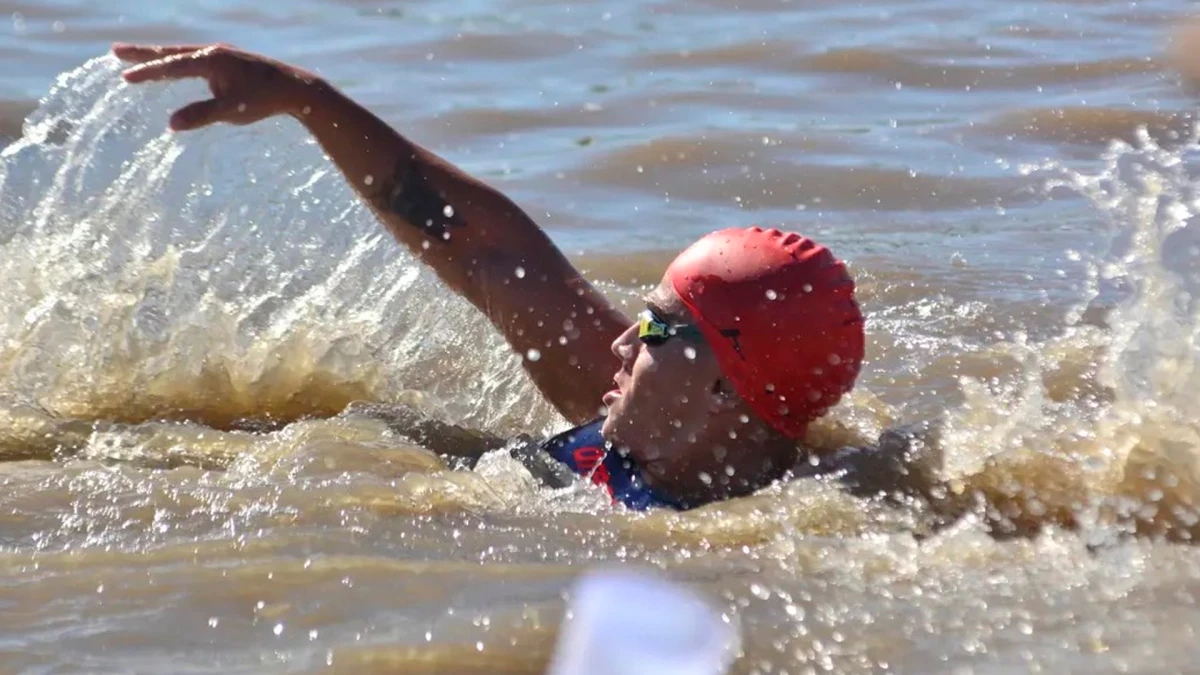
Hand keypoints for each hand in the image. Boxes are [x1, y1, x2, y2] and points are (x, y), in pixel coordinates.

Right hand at [113, 43, 322, 130]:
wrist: (295, 89)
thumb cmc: (265, 98)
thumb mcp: (233, 109)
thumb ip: (202, 114)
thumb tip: (171, 124)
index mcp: (211, 59)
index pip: (172, 65)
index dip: (148, 72)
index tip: (124, 77)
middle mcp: (213, 52)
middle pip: (171, 52)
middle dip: (143, 54)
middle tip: (113, 51)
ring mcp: (221, 56)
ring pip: (182, 55)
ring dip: (159, 57)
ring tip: (136, 59)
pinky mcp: (228, 63)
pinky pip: (195, 61)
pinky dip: (177, 63)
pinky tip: (173, 69)